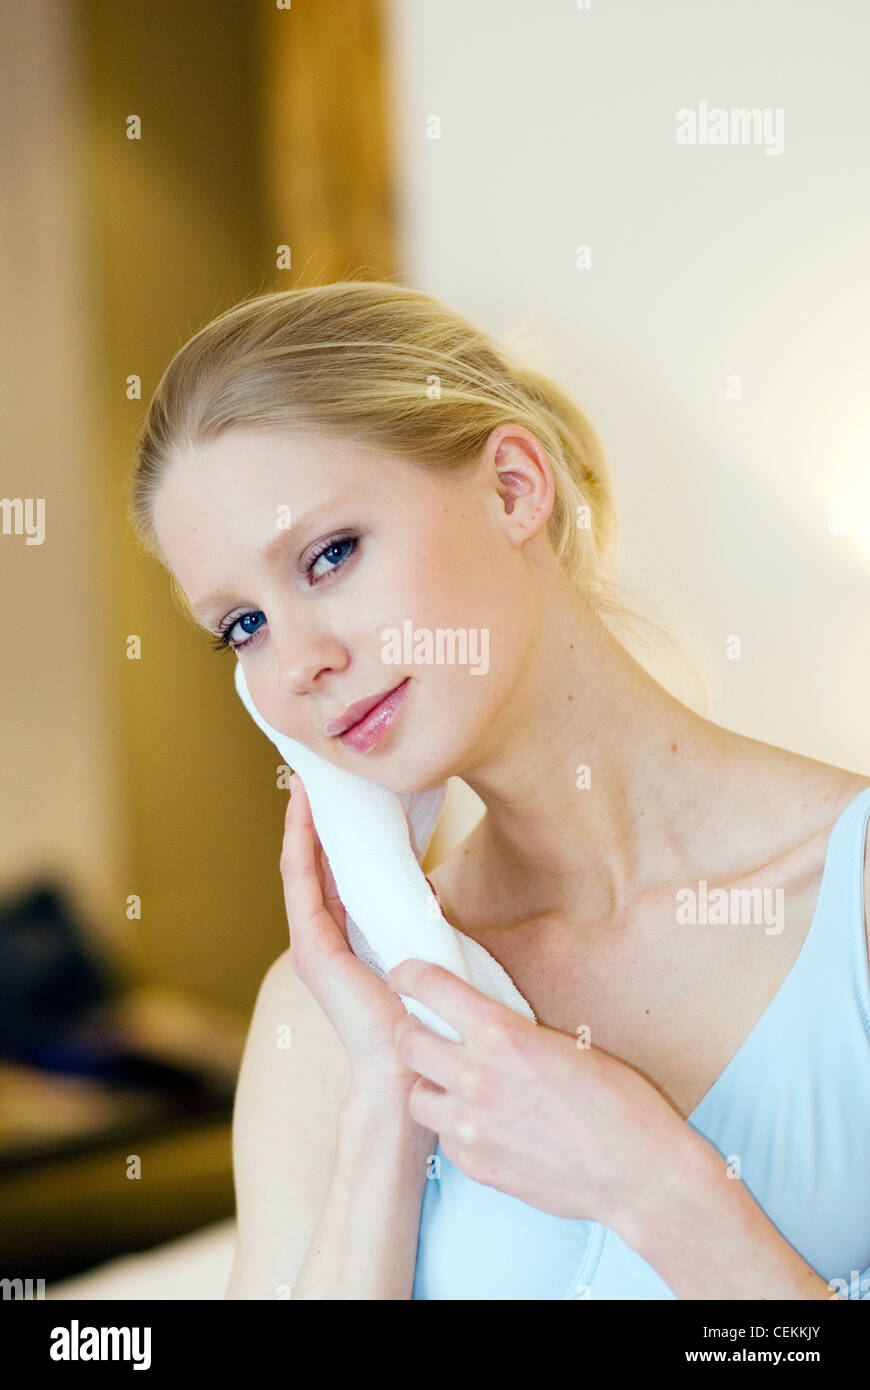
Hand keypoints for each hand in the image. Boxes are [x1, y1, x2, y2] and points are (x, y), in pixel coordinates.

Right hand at [279, 773, 434, 1121]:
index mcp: (349, 938)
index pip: (336, 872)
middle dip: (315, 818)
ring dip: (304, 822)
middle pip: (315, 863)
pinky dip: (302, 844)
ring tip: (306, 779)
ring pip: (303, 866)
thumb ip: (416, 922)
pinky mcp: (312, 947)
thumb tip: (434, 891)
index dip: (336, 832)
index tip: (345, 791)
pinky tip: (305, 812)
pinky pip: (303, 882)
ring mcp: (313, 942)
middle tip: (319, 771)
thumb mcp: (421, 952)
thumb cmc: (422, 1015)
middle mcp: (325, 937)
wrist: (408, 1066)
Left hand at [386, 958, 697, 1235]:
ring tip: (450, 1085)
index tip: (403, 975)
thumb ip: (512, 1032)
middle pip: (406, 1042)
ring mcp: (471, 1126)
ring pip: (415, 1097)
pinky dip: (453, 1128)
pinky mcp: (475, 1165)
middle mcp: (476, 1077)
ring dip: (428, 1085)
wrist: (637, 1172)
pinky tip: (480, 1125)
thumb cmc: (618, 1102)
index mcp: (502, 1034)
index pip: (430, 988)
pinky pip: (443, 1139)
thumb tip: (479, 1023)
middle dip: (411, 1031)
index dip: (408, 975)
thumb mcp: (564, 1043)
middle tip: (422, 1031)